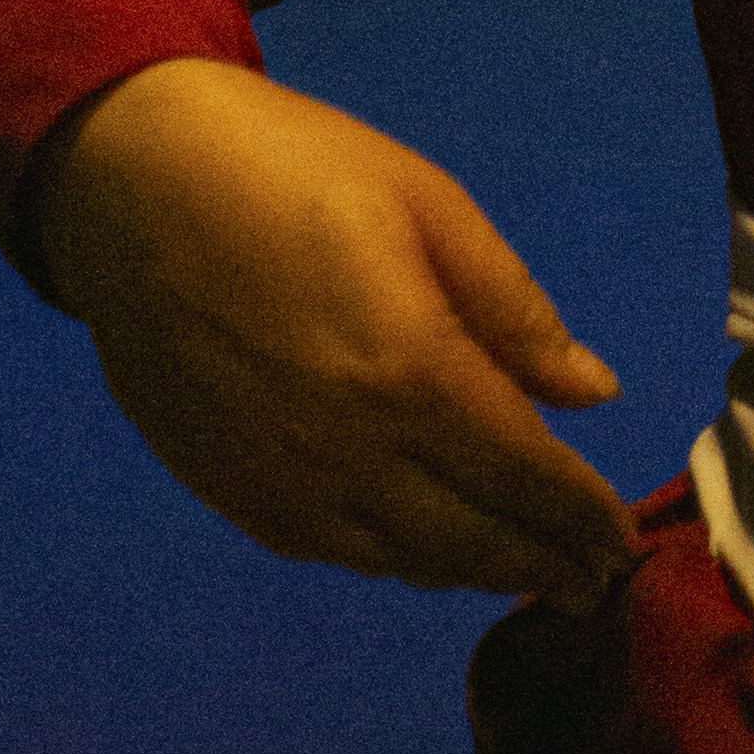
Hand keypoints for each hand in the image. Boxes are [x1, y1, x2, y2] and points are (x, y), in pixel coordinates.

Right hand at [34, 59, 637, 600]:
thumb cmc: (296, 169)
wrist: (130, 180)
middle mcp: (347, 449)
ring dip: (475, 576)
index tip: (623, 543)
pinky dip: (397, 564)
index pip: (522, 474)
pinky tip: (429, 555)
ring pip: (401, 560)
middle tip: (596, 584)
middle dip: (543, 565)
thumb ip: (516, 313)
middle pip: (469, 538)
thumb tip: (595, 393)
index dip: (580, 515)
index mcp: (409, 371)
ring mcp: (279, 481)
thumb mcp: (432, 208)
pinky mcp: (225, 489)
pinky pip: (331, 553)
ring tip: (531, 579)